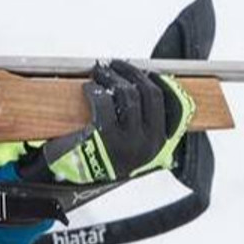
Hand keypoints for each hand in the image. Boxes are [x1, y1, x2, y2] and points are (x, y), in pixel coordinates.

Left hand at [18, 60, 194, 185]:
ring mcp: (127, 142)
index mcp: (159, 144)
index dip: (161, 83)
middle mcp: (148, 144)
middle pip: (150, 94)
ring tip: (100, 71)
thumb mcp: (130, 145)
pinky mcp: (103, 138)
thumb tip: (144, 84)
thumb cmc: (101, 156)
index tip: (147, 72)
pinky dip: (95, 90)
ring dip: (113, 77)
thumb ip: (143, 123)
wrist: (72, 179)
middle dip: (133, 73)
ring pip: (128, 95)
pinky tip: (89, 88)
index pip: (172, 105)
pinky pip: (104, 103)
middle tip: (118, 64)